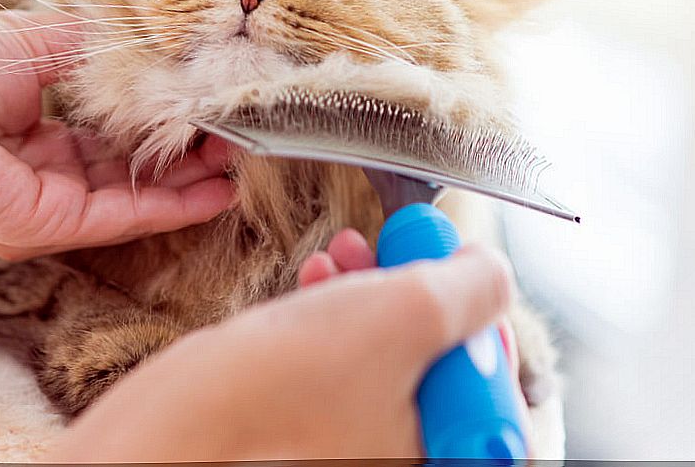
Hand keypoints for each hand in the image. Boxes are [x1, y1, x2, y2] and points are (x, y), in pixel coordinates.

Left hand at [0, 10, 235, 257]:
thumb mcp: (36, 42)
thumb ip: (99, 48)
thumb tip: (158, 38)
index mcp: (34, 126)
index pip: (114, 129)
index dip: (163, 115)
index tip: (210, 98)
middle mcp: (44, 168)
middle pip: (130, 166)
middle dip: (186, 151)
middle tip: (241, 131)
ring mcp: (45, 199)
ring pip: (134, 194)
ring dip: (189, 180)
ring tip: (243, 157)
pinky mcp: (44, 222)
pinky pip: (120, 215)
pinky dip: (170, 204)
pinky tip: (215, 190)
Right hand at [301, 228, 532, 444]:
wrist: (198, 403)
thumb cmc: (295, 378)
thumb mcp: (411, 311)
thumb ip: (475, 286)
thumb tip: (491, 269)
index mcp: (439, 454)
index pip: (496, 392)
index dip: (482, 321)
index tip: (460, 274)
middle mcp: (403, 453)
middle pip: (443, 362)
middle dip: (419, 291)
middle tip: (406, 248)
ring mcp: (357, 437)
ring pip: (389, 349)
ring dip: (374, 287)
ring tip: (349, 249)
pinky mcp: (315, 416)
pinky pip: (346, 356)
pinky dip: (338, 309)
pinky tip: (320, 274)